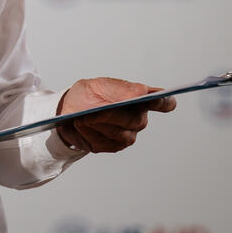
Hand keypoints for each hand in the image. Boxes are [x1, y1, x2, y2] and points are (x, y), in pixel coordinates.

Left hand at [55, 77, 175, 153]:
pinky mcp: (114, 146)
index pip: (162, 102)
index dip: (164, 102)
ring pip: (121, 135)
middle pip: (137, 120)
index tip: (159, 99)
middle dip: (114, 116)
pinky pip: (106, 144)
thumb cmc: (85, 95)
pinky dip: (91, 134)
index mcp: (138, 98)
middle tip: (94, 112)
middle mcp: (138, 117)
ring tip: (83, 118)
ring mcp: (128, 134)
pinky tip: (82, 126)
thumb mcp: (97, 86)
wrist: (66, 110)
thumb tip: (142, 91)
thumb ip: (120, 90)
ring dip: (99, 126)